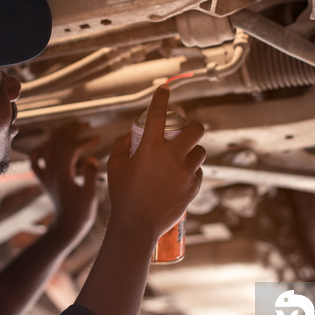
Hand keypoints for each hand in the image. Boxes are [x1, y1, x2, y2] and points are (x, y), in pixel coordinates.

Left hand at [31, 124, 99, 242]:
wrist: (67, 227)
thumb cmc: (81, 213)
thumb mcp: (90, 196)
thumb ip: (90, 176)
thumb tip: (92, 159)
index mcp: (61, 174)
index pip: (70, 147)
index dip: (84, 140)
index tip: (97, 137)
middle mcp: (50, 172)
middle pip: (57, 142)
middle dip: (71, 130)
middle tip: (85, 124)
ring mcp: (45, 175)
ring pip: (46, 147)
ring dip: (58, 134)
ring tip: (70, 126)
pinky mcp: (44, 180)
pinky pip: (35, 161)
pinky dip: (39, 150)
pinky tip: (46, 144)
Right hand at [107, 85, 205, 239]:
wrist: (137, 226)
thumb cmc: (123, 196)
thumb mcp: (115, 167)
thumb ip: (121, 145)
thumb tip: (131, 134)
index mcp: (150, 148)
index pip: (158, 114)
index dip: (161, 97)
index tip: (164, 89)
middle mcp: (171, 156)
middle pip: (196, 129)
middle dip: (193, 126)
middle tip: (187, 130)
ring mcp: (185, 172)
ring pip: (199, 152)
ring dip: (192, 151)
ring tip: (181, 159)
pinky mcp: (194, 187)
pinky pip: (198, 172)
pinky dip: (191, 172)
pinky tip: (179, 179)